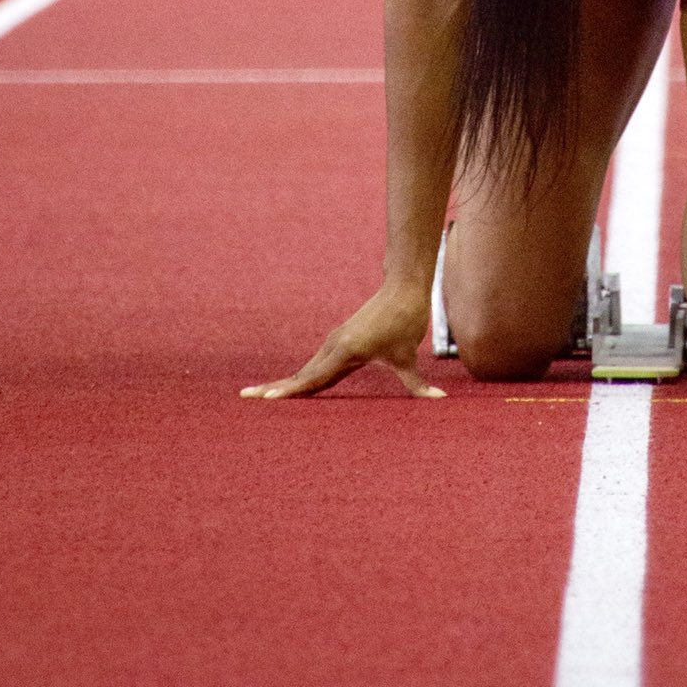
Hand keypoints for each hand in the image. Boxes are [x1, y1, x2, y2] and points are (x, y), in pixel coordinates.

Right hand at [241, 282, 445, 400]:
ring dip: (287, 382)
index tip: (266, 399)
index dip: (290, 391)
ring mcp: (336, 341)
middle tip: (247, 397)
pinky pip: (317, 362)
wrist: (404, 288)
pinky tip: (296, 384)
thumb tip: (439, 399)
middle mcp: (335, 346)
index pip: (313, 378)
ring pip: (308, 368)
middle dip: (276, 388)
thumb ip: (418, 384)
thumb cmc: (406, 321)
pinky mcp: (342, 339)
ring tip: (263, 395)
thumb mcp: (409, 356)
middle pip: (301, 374)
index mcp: (346, 351)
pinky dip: (303, 375)